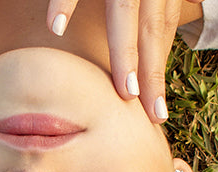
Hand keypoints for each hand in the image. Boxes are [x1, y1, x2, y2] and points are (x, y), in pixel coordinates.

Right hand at [45, 0, 204, 122]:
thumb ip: (144, 9)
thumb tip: (144, 47)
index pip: (161, 29)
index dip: (160, 67)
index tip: (159, 109)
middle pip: (150, 29)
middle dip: (151, 72)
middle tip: (153, 114)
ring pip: (123, 11)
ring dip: (124, 53)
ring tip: (125, 90)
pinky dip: (63, 3)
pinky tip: (56, 28)